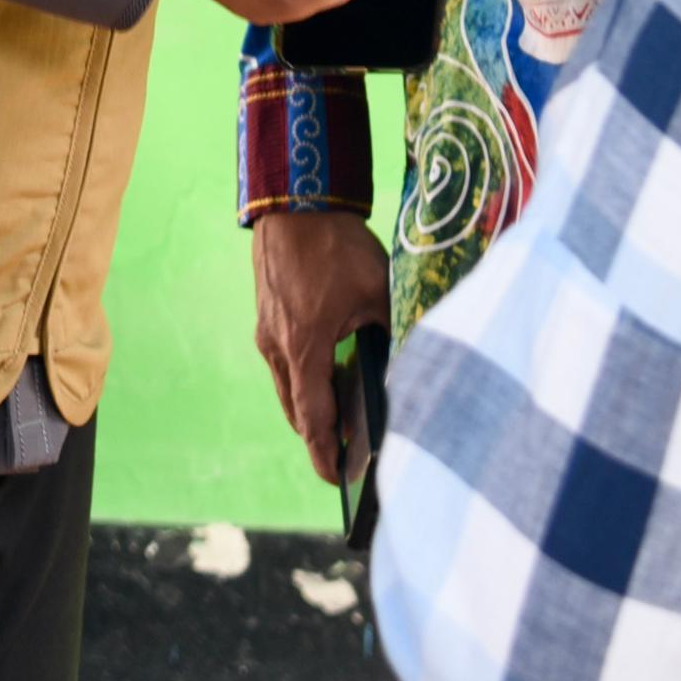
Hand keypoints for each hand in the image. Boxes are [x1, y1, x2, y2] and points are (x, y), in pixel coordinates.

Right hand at [252, 208, 390, 480]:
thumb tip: (413, 361)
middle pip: (297, 410)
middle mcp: (278, 346)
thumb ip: (392, 329)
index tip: (336, 480)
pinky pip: (284, 363)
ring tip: (341, 420)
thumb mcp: (376, 289)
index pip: (313, 417)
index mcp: (304, 346)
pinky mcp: (267, 316)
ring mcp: (268, 331)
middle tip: (345, 457)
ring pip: (288, 387)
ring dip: (311, 407)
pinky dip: (304, 379)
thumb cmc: (336, 244)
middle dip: (320, 436)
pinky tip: (329, 372)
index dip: (325, 453)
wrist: (295, 199)